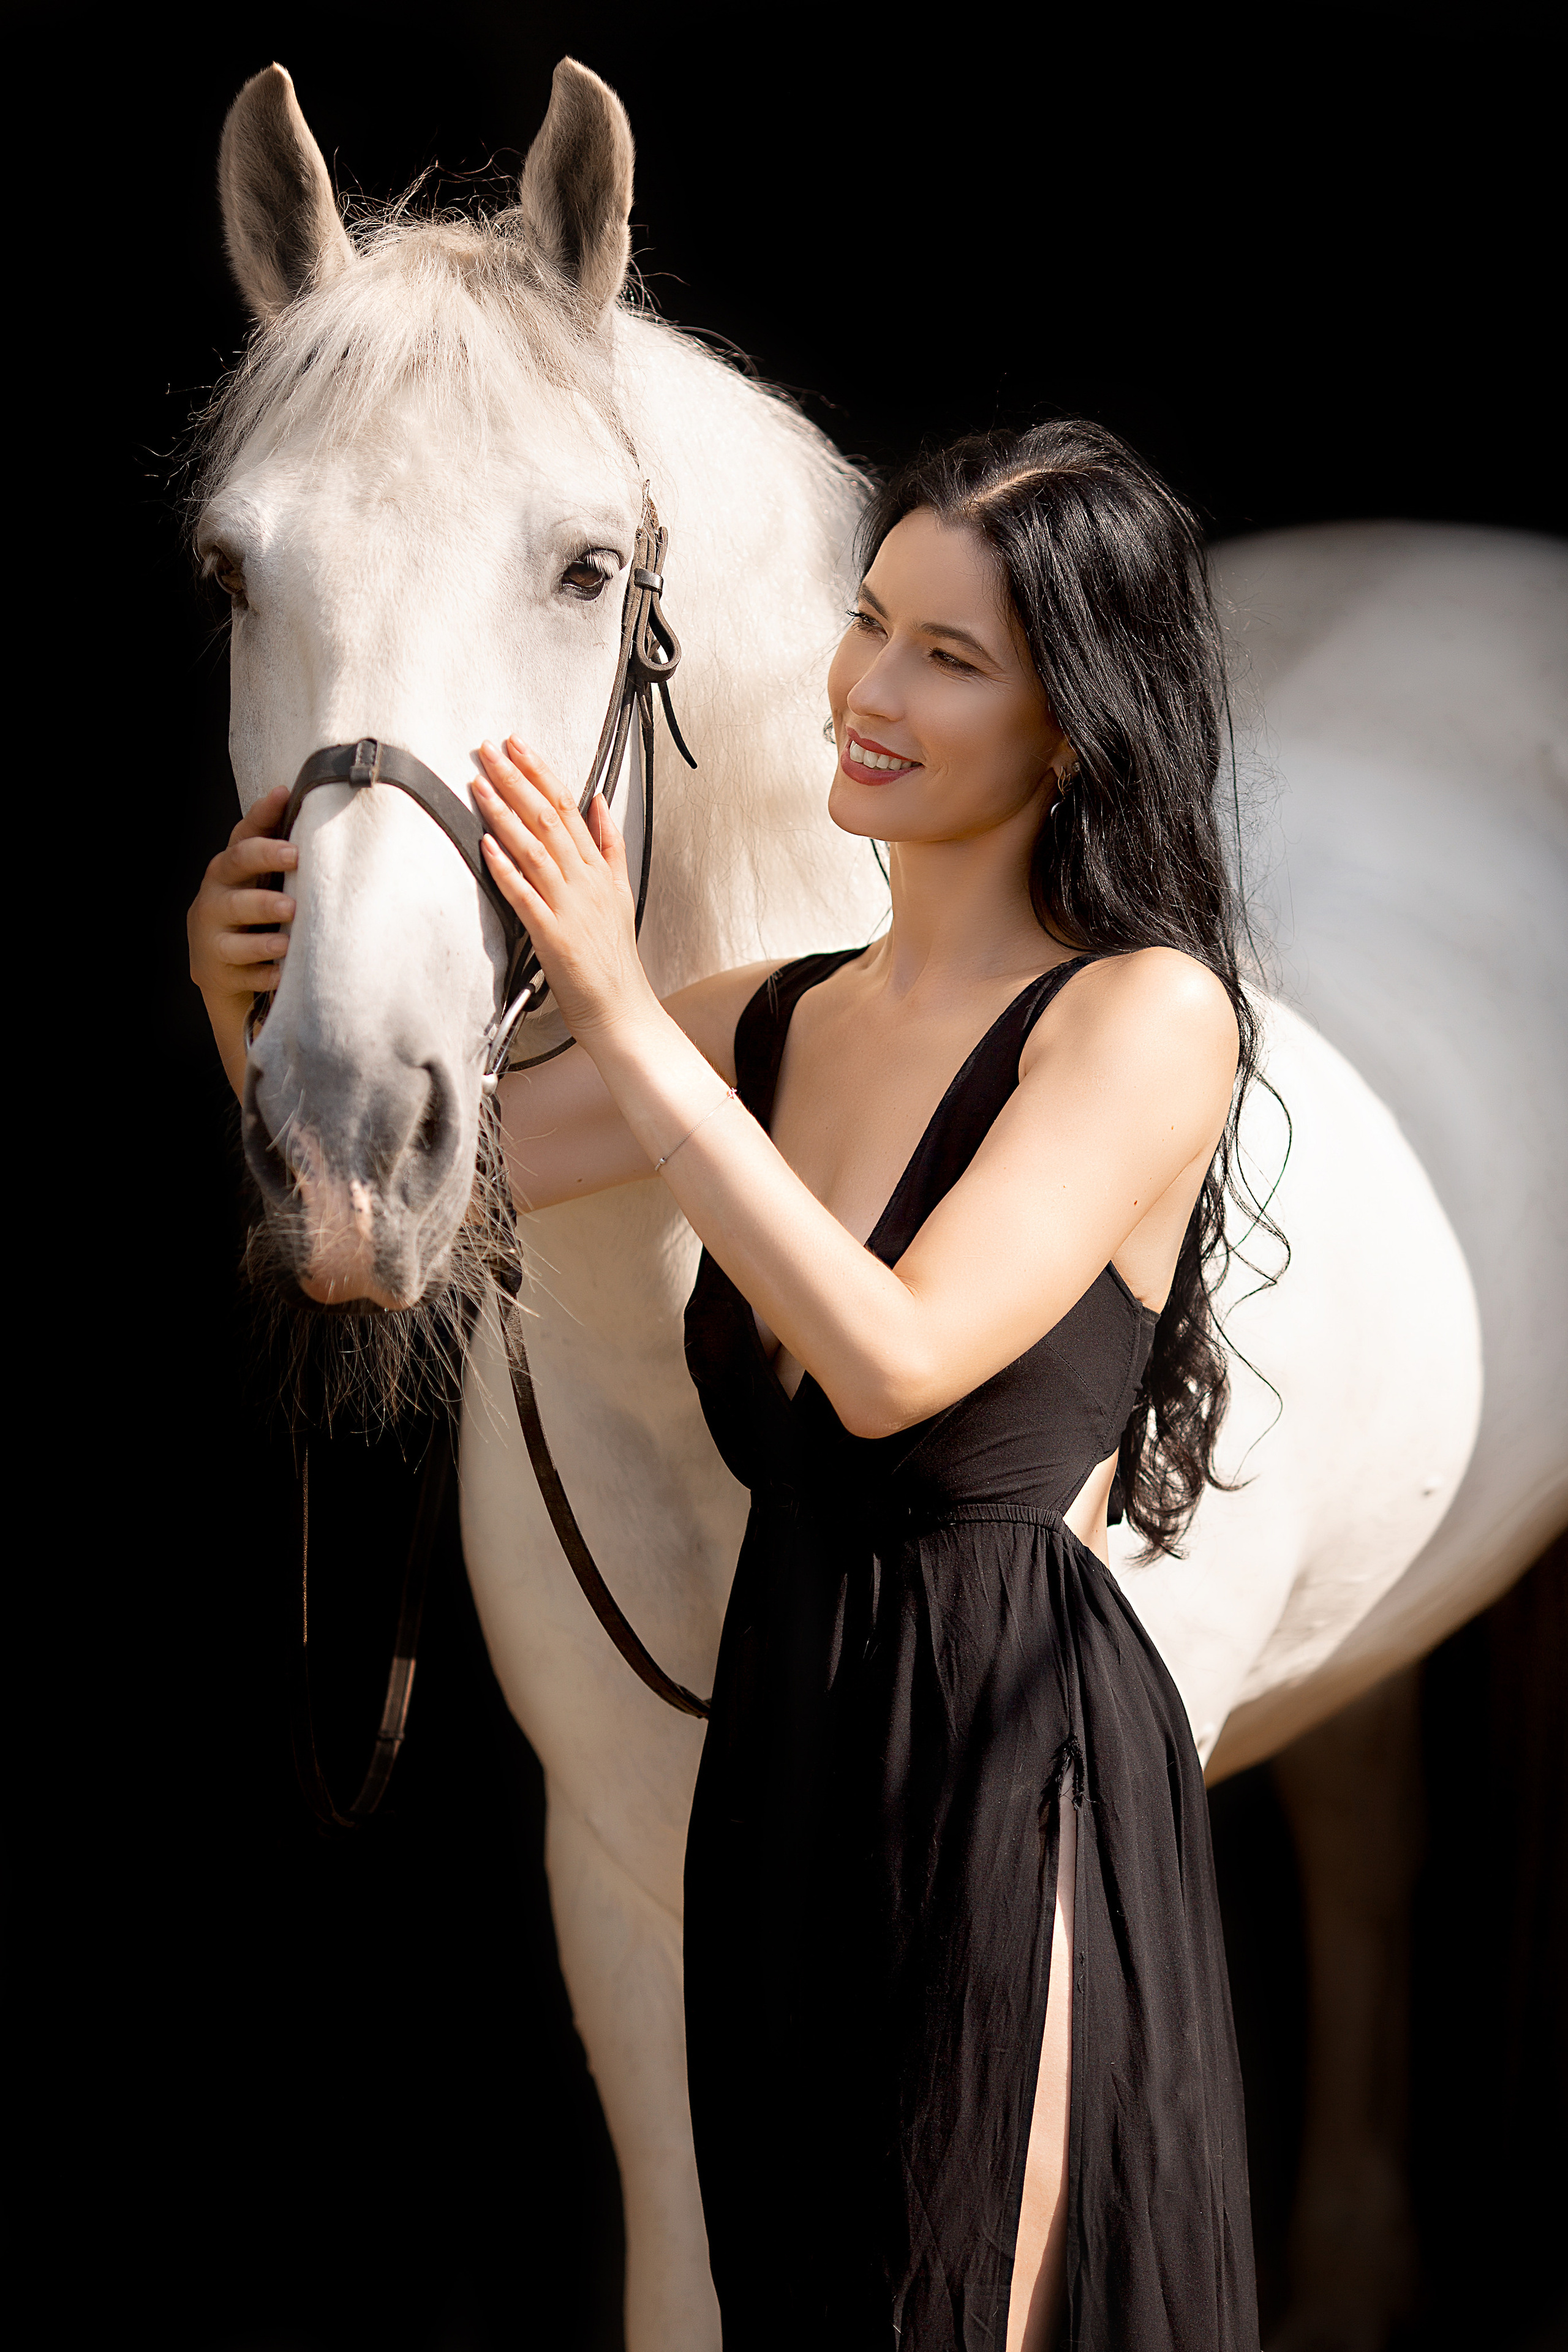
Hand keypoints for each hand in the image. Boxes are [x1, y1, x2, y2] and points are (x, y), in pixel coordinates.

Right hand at [187, 783, 296, 1094]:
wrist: (229, 980)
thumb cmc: (260, 924)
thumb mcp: (269, 889)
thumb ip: (288, 863)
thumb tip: (344, 824)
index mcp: (229, 871)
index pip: (242, 836)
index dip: (261, 814)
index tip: (284, 794)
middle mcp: (214, 897)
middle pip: (232, 867)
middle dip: (263, 861)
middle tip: (295, 858)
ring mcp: (210, 936)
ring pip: (232, 929)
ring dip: (262, 932)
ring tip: (288, 936)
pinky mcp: (215, 972)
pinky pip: (242, 972)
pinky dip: (263, 972)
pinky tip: (282, 973)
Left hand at [475, 735, 654, 1040]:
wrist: (621, 1009)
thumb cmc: (614, 957)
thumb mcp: (621, 892)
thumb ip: (610, 845)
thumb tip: (599, 802)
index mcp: (599, 869)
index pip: (569, 807)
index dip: (541, 772)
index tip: (518, 745)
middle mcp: (585, 882)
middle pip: (549, 818)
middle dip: (517, 779)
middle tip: (491, 749)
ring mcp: (570, 907)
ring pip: (534, 848)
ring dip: (504, 813)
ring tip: (480, 783)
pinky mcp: (553, 936)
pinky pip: (525, 895)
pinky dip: (505, 868)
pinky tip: (487, 844)